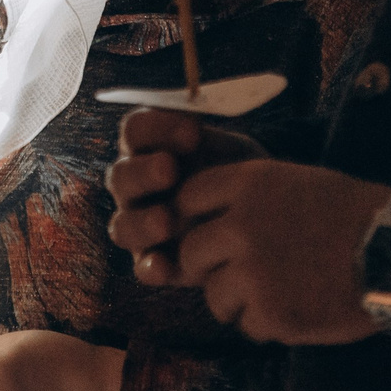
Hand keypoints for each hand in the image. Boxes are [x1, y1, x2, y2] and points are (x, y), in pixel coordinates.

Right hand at [106, 109, 266, 283]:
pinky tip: (165, 266)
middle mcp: (137, 186)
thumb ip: (211, 140)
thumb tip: (192, 123)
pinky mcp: (154, 262)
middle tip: (169, 169)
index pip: (135, 131)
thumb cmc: (243, 177)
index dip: (156, 128)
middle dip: (142, 172)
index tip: (193, 132)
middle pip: (120, 176)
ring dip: (141, 222)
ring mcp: (141, 225)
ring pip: (122, 226)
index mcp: (150, 149)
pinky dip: (150, 267)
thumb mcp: (233, 152)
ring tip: (166, 222)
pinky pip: (142, 267)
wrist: (270, 223)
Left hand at [120, 150, 387, 343]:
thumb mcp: (296, 182)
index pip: (187, 199)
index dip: (194, 220)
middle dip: (209, 268)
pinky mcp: (271, 313)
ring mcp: (252, 273)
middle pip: (190, 254)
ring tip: (279, 294)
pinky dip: (269, 325)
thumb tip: (205, 223)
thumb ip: (246, 198)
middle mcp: (241, 226)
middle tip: (239, 276)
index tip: (209, 235)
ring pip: (214, 297)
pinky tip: (299, 311)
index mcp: (248, 185)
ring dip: (239, 302)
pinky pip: (248, 326)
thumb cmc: (355, 215)